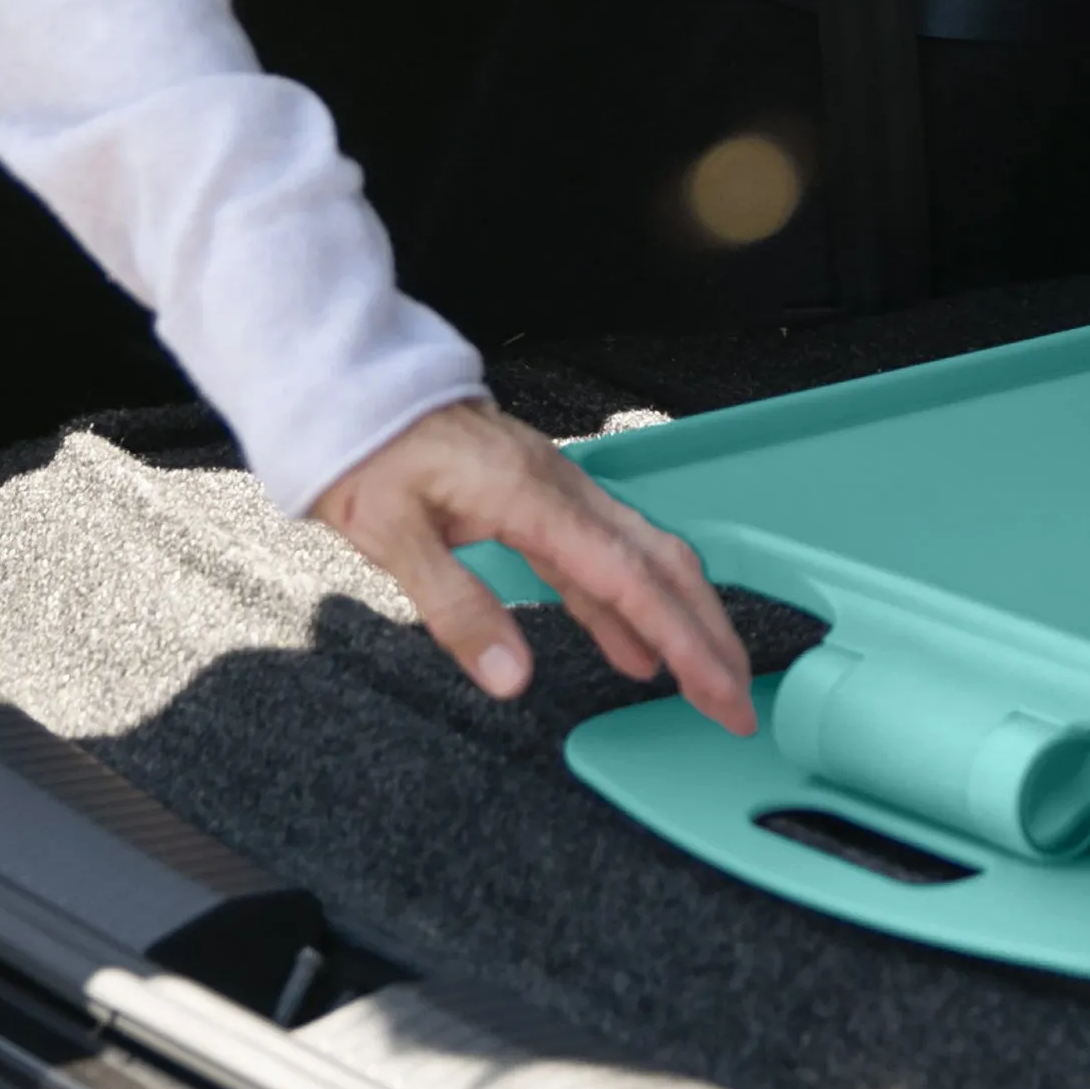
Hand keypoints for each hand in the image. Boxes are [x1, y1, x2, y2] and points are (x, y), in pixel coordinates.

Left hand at [314, 397, 755, 735]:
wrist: (352, 385)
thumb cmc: (365, 449)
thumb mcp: (390, 534)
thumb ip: (455, 607)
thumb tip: (512, 678)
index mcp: (531, 497)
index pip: (630, 580)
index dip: (683, 641)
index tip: (720, 693)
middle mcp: (560, 488)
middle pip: (661, 564)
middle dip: (709, 635)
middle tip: (737, 703)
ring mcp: (555, 490)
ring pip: (642, 557)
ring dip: (680, 621)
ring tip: (705, 683)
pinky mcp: (539, 498)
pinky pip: (601, 556)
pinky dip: (629, 606)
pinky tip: (634, 648)